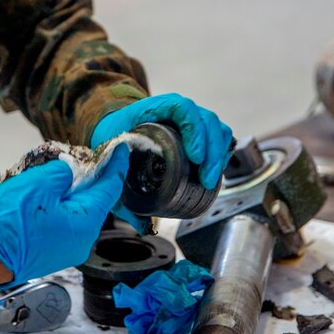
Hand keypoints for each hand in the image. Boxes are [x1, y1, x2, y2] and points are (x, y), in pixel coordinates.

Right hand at [0, 145, 128, 285]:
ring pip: (79, 212)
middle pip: (95, 202)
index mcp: (84, 224)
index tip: (121, 149)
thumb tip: (70, 172)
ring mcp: (66, 249)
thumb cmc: (8, 221)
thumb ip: (62, 172)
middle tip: (91, 155)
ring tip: (68, 170)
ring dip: (75, 191)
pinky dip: (63, 204)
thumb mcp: (39, 184)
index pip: (109, 190)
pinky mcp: (50, 251)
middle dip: (94, 177)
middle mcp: (81, 241)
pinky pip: (65, 222)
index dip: (116, 167)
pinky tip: (52, 192)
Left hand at [91, 92, 233, 189]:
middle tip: (207, 179)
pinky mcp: (196, 131)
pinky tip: (215, 171)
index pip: (182, 109)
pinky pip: (217, 136)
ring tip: (210, 179)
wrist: (113, 129)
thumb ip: (123, 189)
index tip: (195, 157)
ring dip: (219, 154)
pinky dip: (221, 152)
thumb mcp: (112, 159)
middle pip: (206, 120)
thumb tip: (143, 225)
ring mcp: (188, 119)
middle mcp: (174, 111)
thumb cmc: (113, 140)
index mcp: (153, 109)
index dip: (194, 130)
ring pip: (216, 128)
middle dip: (212, 152)